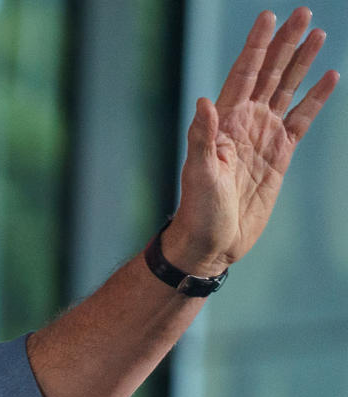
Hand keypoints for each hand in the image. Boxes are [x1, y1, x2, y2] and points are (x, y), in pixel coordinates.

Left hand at [167, 8, 337, 275]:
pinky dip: (316, 98)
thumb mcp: (199, 173)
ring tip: (317, 33)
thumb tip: (203, 101)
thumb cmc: (198, 211)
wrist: (212, 242)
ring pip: (287, 89)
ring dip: (301, 62)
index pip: (244, 74)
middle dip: (285, 43)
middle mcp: (245, 123)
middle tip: (302, 12)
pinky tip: (330, 76)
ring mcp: (264, 136)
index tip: (268, 16)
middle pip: (270, 73)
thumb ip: (203, 137)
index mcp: (224, 123)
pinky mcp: (280, 154)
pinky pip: (303, 119)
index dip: (256, 46)